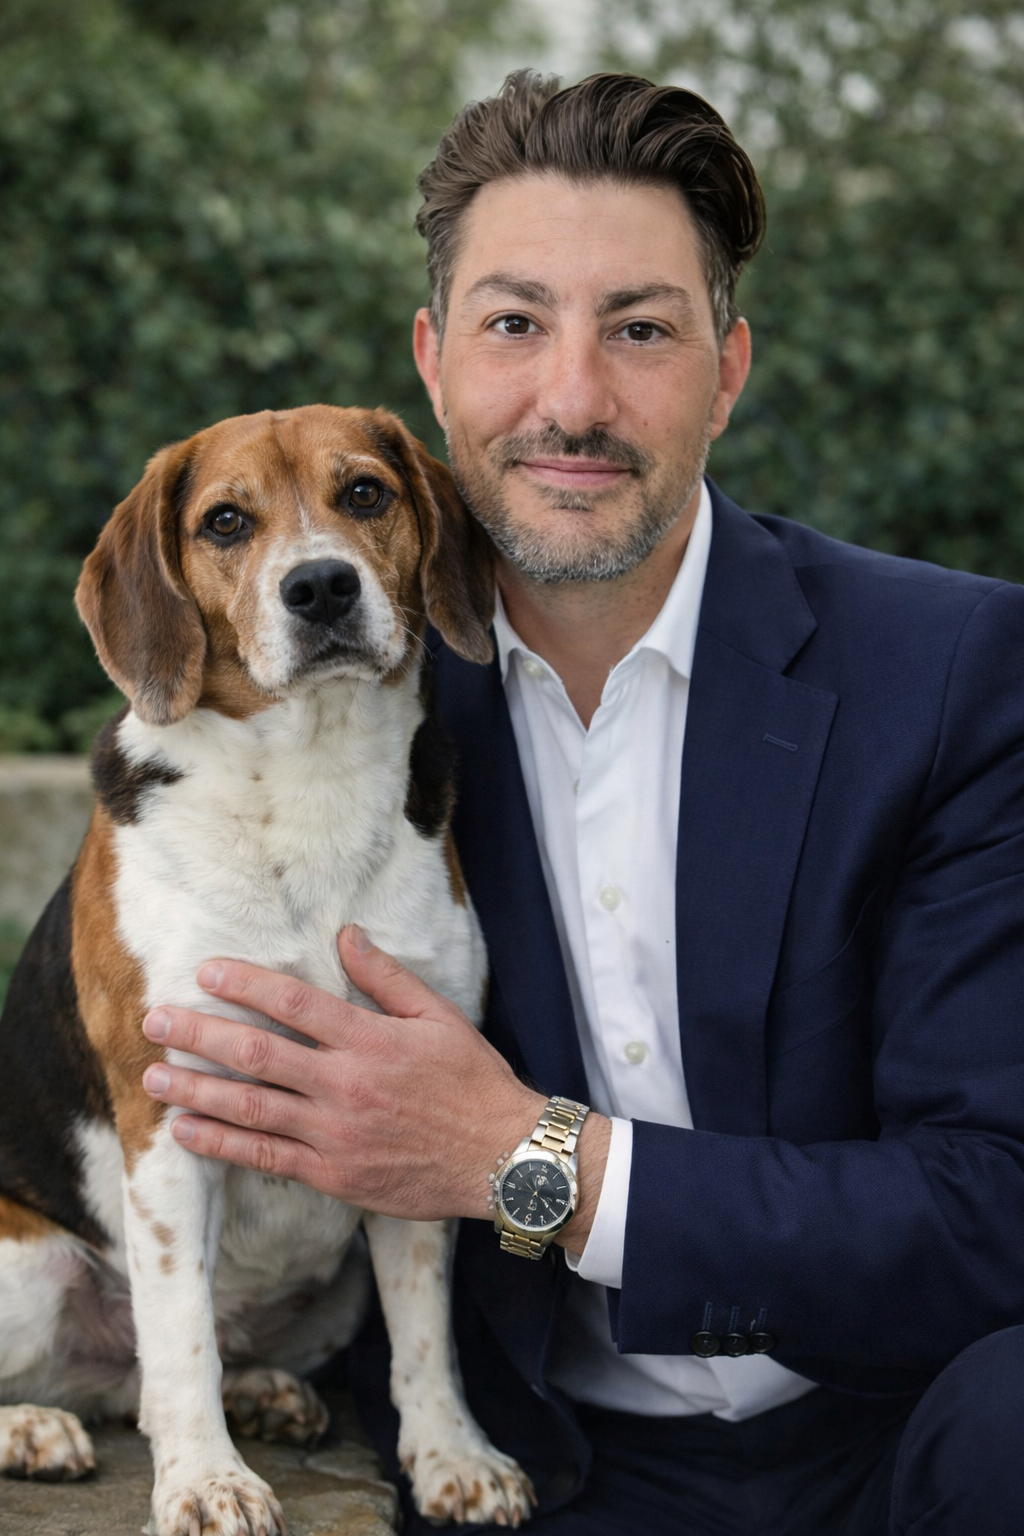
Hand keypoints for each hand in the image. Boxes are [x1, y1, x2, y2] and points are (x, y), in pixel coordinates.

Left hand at [140, 926, 545, 1222]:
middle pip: (256, 1054)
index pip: (293, 1004)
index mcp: (369, 1040)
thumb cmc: (473, 1082)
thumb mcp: (439, 1017)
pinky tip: (186, 1131)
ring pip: (250, 1108)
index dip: (245, 984)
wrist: (502, 1157)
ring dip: (196, 1091)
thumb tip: (346, 936)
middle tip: (155, 1020)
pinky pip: (265, 1158)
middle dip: (199, 1034)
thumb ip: (387, 977)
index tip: (206, 971)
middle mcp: (344, 1085)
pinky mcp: (332, 1175)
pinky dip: (221, 1145)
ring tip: (154, 1076)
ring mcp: (334, 1134)